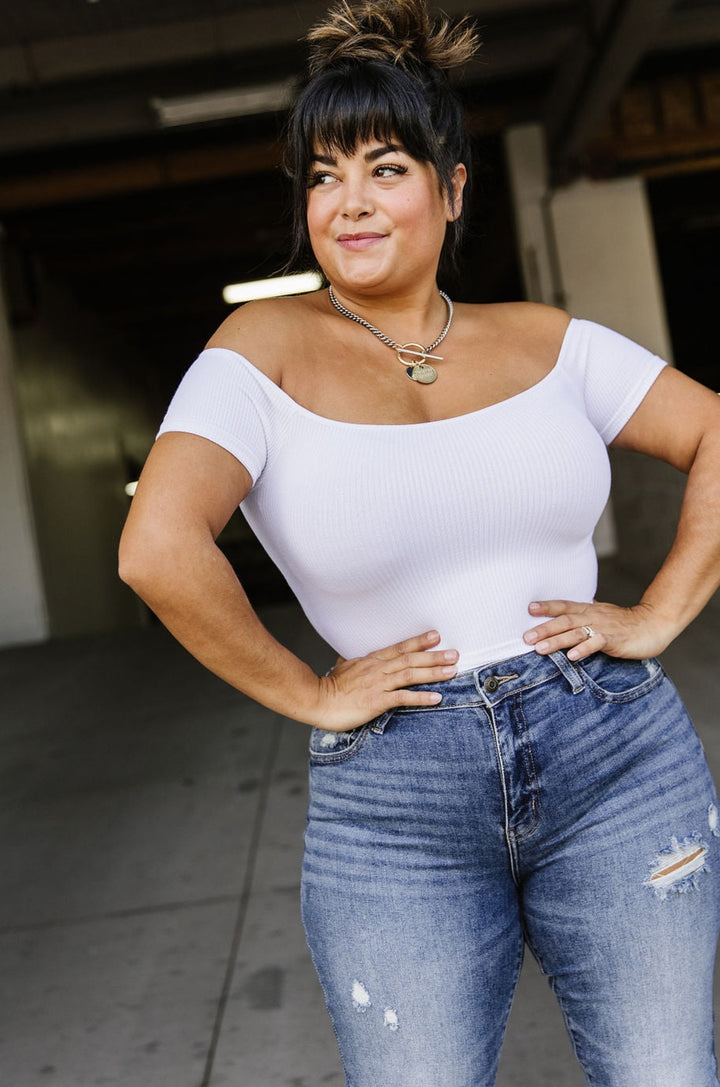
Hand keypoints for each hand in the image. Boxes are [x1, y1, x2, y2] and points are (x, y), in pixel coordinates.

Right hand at [313, 630, 458, 731]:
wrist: (316, 700)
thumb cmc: (330, 687)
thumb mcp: (342, 668)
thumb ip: (351, 662)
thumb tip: (348, 657)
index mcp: (372, 660)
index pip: (400, 648)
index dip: (419, 642)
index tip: (436, 636)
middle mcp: (378, 669)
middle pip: (410, 659)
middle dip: (434, 656)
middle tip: (455, 653)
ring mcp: (378, 684)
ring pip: (410, 675)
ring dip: (433, 673)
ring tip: (452, 671)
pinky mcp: (377, 701)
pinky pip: (403, 698)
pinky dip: (421, 697)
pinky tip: (437, 698)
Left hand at [523, 599, 674, 661]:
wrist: (653, 625)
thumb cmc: (626, 623)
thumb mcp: (602, 615)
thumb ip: (585, 615)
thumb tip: (569, 613)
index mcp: (589, 610)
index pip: (564, 605)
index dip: (547, 606)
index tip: (529, 608)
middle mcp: (593, 616)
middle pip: (564, 620)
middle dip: (544, 628)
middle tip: (525, 637)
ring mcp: (603, 627)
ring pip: (576, 632)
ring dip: (557, 640)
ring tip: (540, 649)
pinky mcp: (614, 640)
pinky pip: (596, 643)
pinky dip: (583, 649)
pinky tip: (571, 656)